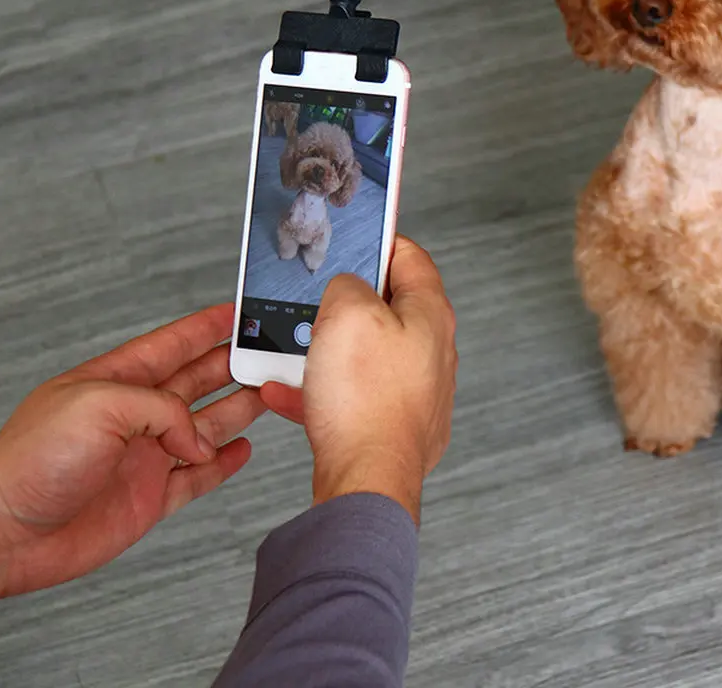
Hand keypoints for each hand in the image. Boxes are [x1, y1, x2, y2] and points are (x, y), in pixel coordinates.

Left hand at [0, 304, 263, 597]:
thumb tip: (199, 439)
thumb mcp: (102, 406)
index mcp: (118, 381)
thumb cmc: (31, 462)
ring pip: (206, 426)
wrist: (5, 535)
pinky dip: (224, 462)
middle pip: (199, 381)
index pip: (174, 344)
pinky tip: (241, 450)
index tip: (238, 313)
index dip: (207, 327)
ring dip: (239, 409)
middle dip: (234, 365)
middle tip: (269, 356)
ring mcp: (145, 457)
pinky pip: (199, 476)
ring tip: (270, 395)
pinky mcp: (150, 498)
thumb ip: (164, 409)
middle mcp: (135, 416)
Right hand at [261, 237, 457, 523]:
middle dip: (347, 305)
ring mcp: (417, 391)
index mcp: (431, 315)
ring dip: (328, 352)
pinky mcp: (395, 424)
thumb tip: (348, 289)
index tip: (360, 241)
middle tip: (320, 304)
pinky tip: (289, 393)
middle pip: (389, 309)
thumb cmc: (366, 402)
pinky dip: (322, 391)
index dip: (382, 243)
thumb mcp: (347, 312)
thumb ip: (348, 285)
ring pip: (367, 355)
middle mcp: (432, 352)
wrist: (368, 481)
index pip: (412, 259)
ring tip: (297, 353)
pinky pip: (354, 396)